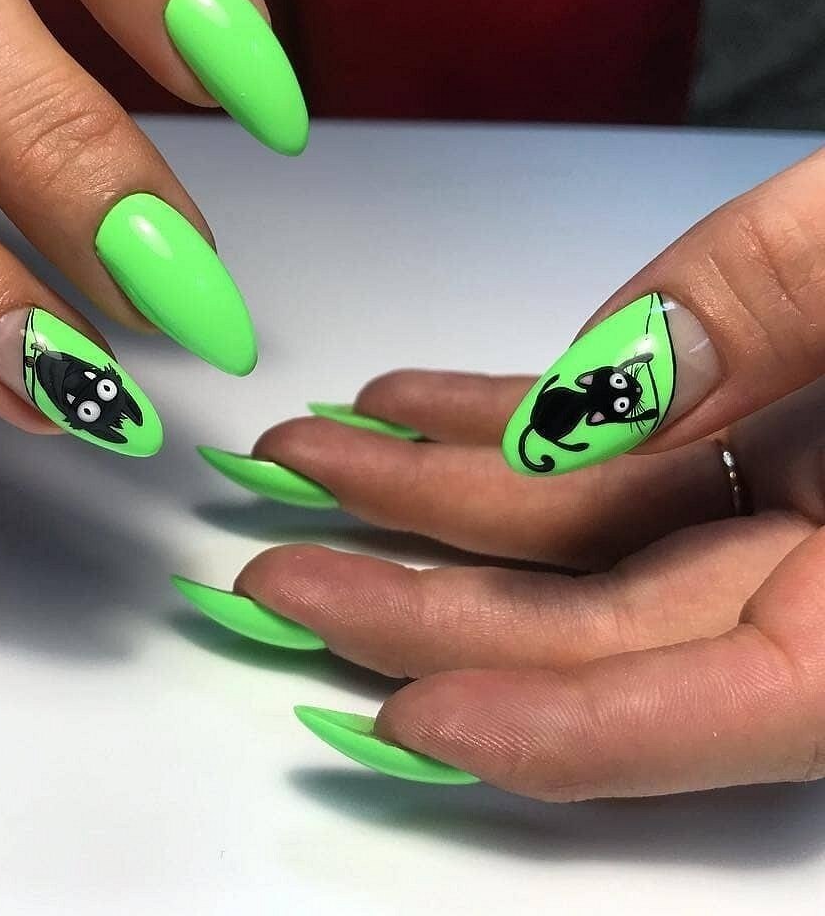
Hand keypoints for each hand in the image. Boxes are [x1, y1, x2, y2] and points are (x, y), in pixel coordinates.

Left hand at [181, 149, 824, 799]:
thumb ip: (761, 324)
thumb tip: (573, 407)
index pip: (713, 703)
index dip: (552, 726)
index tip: (402, 715)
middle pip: (602, 619)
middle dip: (427, 595)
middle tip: (278, 565)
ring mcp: (798, 493)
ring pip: (587, 527)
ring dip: (437, 493)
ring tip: (312, 459)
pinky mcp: (762, 421)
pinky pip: (616, 436)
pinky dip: (509, 416)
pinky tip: (407, 408)